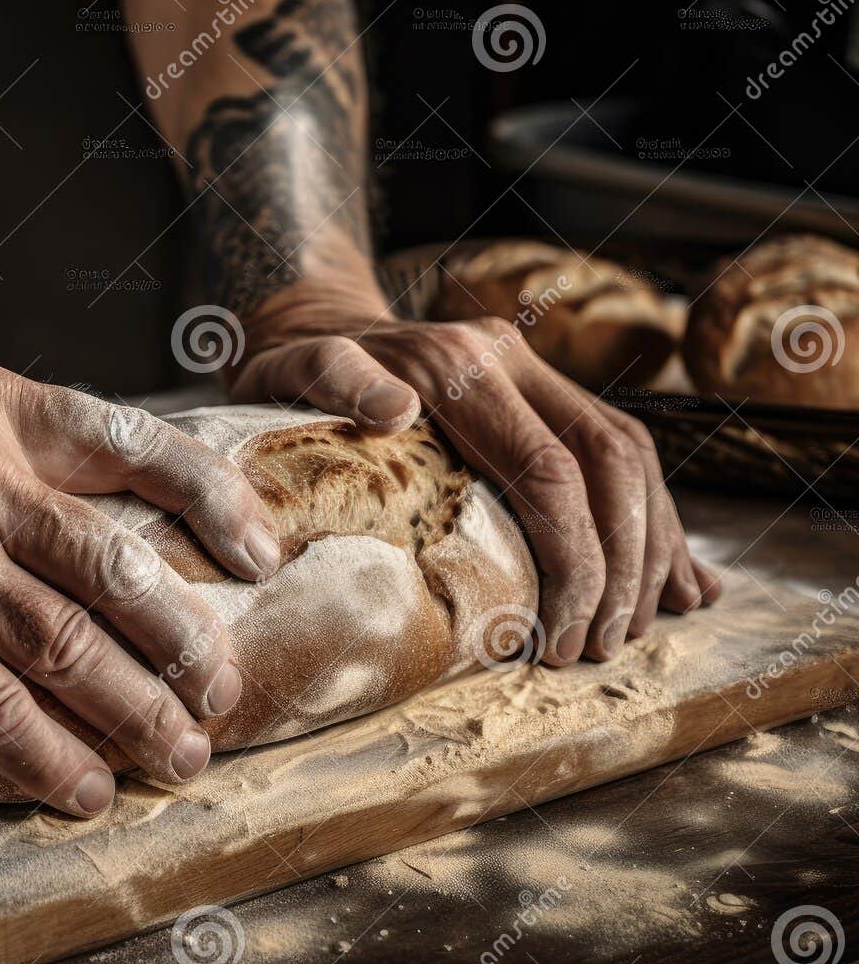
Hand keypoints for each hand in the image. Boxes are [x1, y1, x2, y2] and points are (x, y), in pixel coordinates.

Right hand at [0, 361, 280, 815]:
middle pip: (120, 569)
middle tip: (221, 696)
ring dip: (137, 713)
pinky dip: (45, 756)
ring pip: (70, 647)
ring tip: (180, 756)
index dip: (219, 503)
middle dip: (188, 644)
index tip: (265, 554)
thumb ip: (14, 450)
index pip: (141, 444)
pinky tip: (81, 787)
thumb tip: (108, 515)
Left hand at [230, 305, 719, 664]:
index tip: (565, 633)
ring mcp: (535, 373)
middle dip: (622, 561)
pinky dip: (650, 519)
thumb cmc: (290, 367)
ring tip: (634, 625)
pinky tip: (673, 577)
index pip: (549, 468)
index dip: (573, 557)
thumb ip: (336, 381)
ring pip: (629, 457)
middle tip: (602, 643)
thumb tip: (396, 408)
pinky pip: (620, 454)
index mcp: (460, 363)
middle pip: (610, 462)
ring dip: (648, 545)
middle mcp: (512, 359)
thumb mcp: (292, 371)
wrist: (310, 319)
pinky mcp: (544, 394)